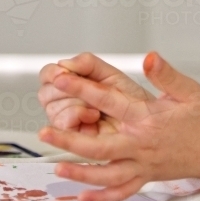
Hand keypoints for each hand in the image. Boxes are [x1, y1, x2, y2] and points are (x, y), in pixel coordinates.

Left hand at [38, 51, 199, 200]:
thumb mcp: (187, 90)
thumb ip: (165, 74)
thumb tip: (149, 57)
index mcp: (147, 119)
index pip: (108, 102)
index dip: (81, 89)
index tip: (60, 79)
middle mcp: (142, 145)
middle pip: (98, 147)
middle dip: (69, 140)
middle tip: (44, 132)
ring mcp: (144, 165)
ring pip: (106, 175)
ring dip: (80, 173)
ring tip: (57, 167)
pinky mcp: (148, 177)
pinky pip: (122, 191)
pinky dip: (102, 198)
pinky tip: (82, 198)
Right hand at [38, 52, 153, 135]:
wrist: (153, 127)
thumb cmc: (135, 101)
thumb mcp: (113, 76)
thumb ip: (89, 63)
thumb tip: (67, 63)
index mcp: (78, 81)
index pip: (49, 73)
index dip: (52, 72)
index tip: (63, 72)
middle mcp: (70, 100)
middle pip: (45, 92)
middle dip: (63, 89)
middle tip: (81, 87)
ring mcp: (71, 120)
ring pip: (52, 109)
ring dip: (73, 103)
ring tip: (95, 106)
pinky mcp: (76, 137)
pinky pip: (62, 125)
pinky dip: (76, 117)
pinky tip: (92, 116)